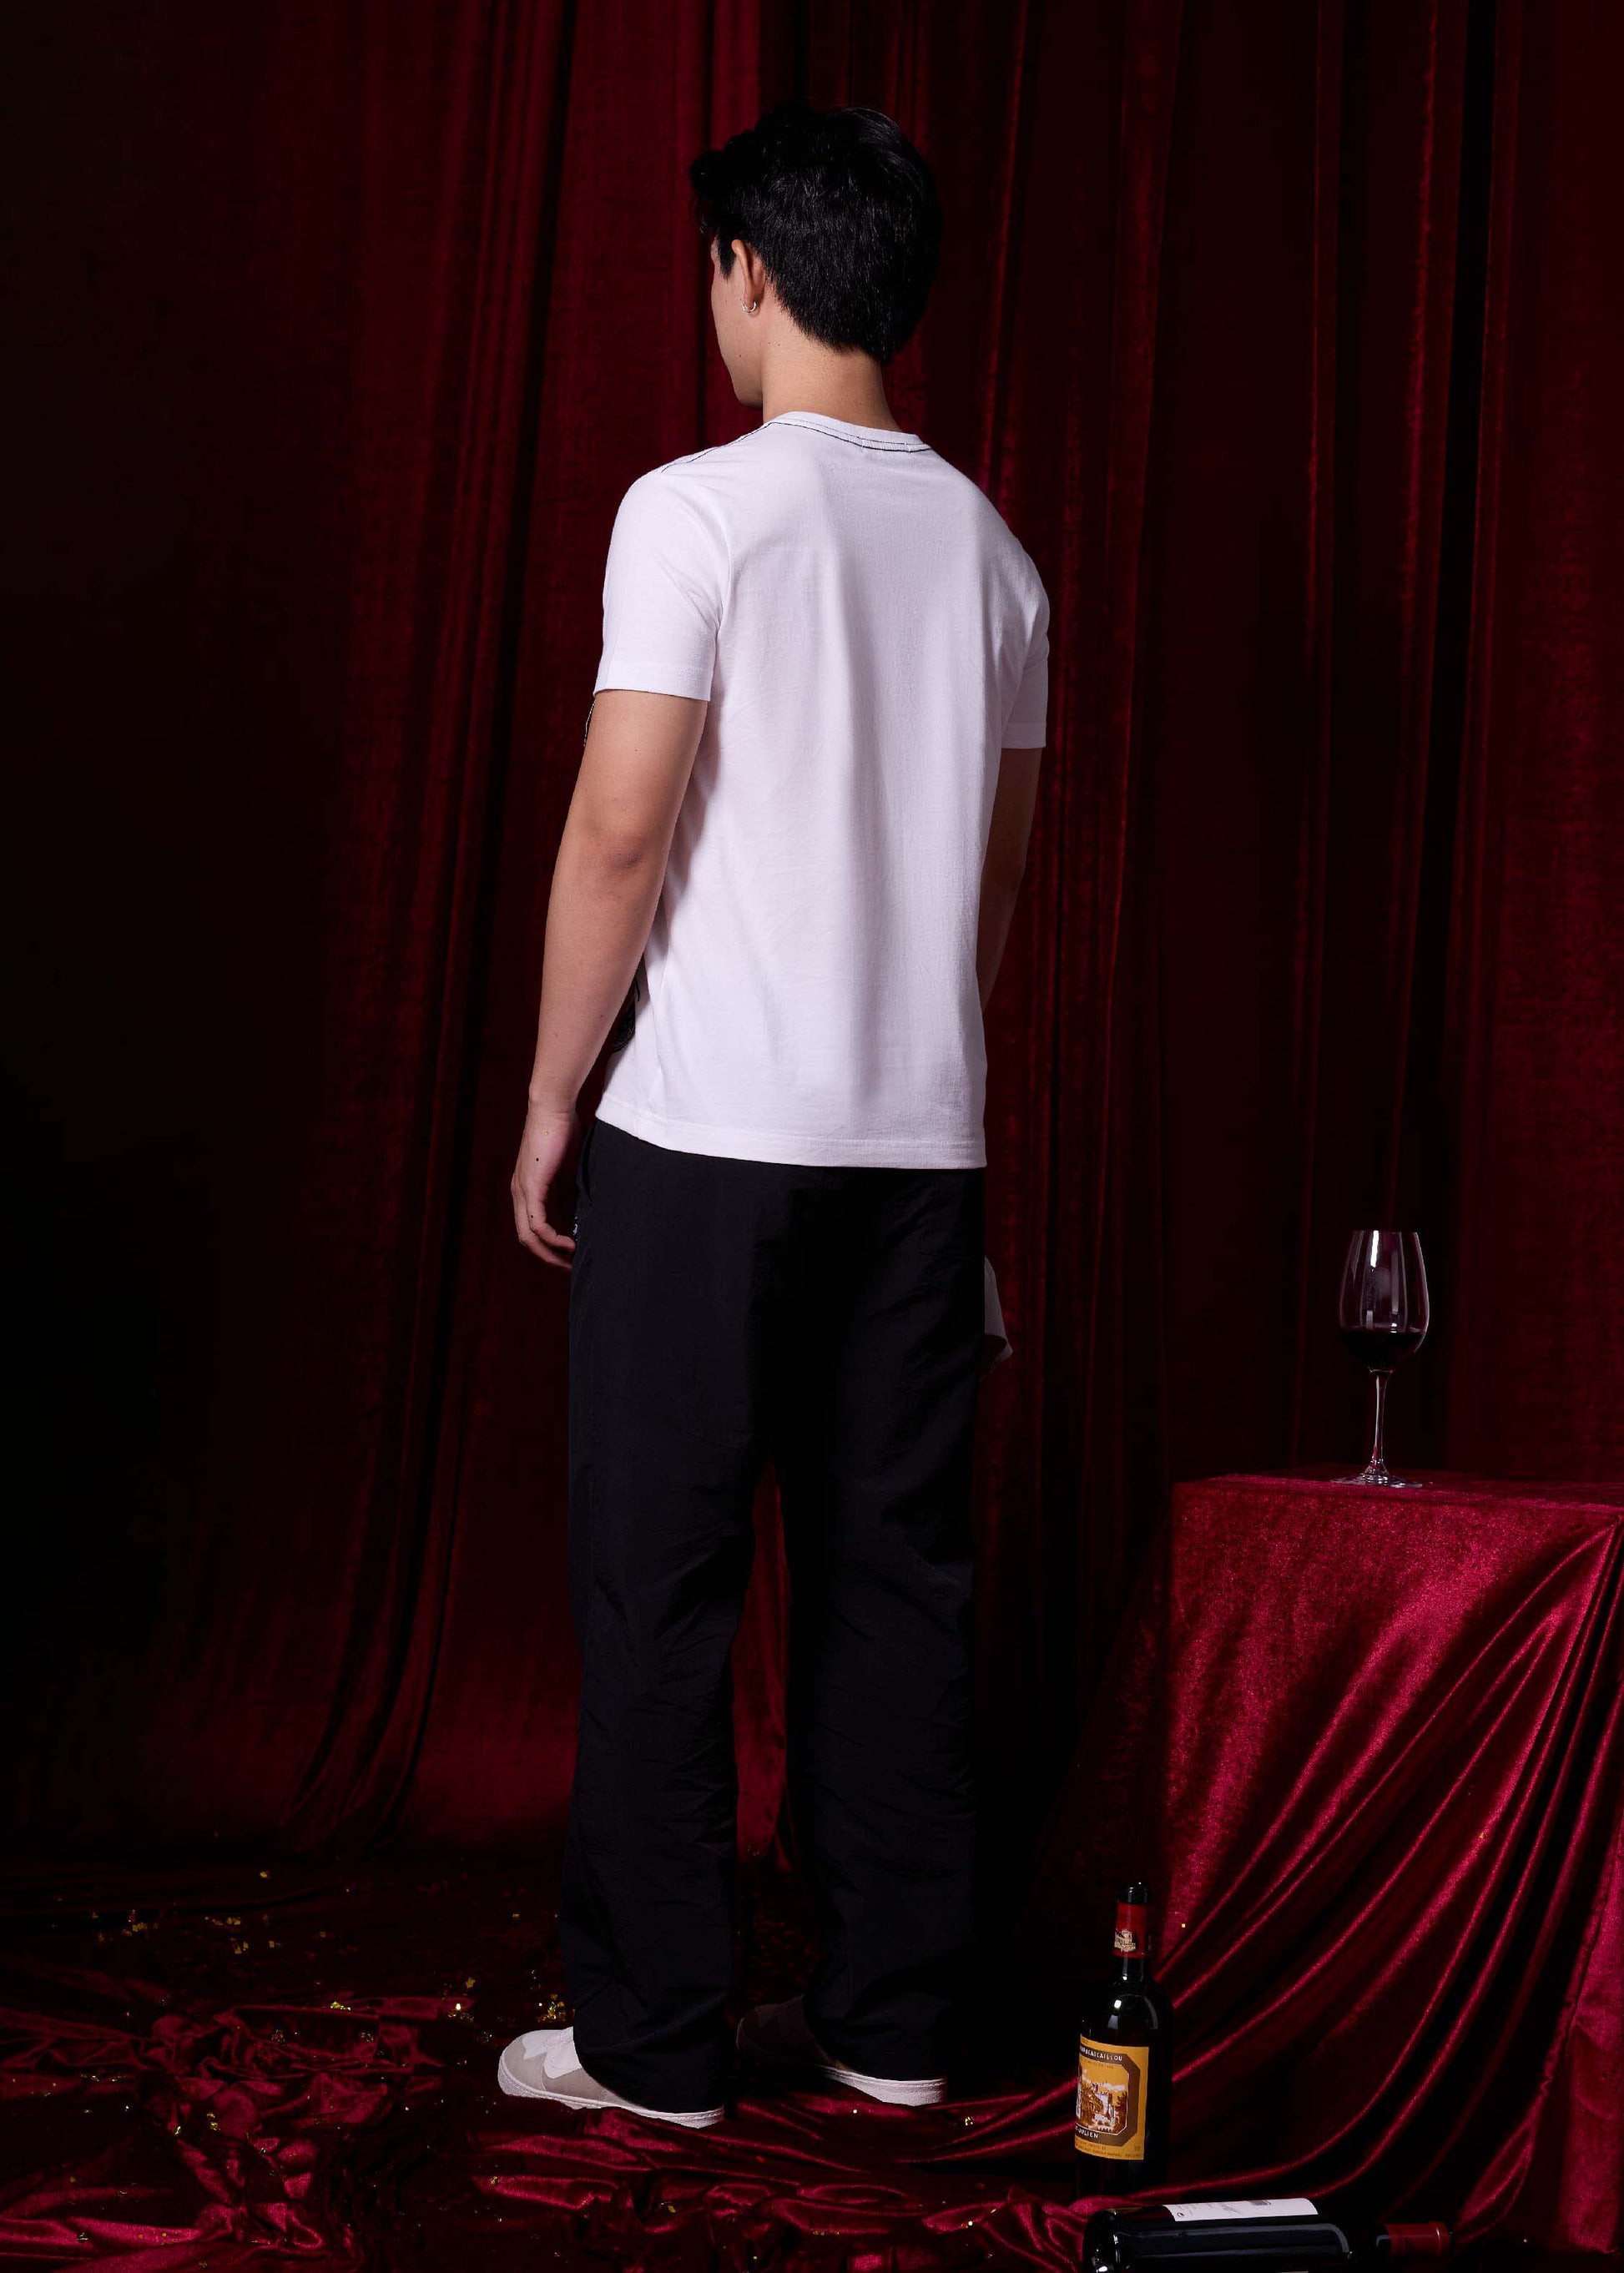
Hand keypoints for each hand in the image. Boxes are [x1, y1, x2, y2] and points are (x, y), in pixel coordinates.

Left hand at [512, 1098, 578, 1268]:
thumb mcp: (569, 1172)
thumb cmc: (564, 1133)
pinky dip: (553, 1239)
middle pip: (527, 1239)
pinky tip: (570, 1244)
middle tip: (570, 1268)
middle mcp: (519, 1194)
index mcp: (527, 1190)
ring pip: (529, 1237)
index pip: (532, 1227)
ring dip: (550, 1253)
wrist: (554, 1109)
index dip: (549, 1246)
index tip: (570, 1256)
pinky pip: (538, 1224)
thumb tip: (579, 1218)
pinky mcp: (530, 1188)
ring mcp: (522, 1192)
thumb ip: (570, 1195)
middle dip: (548, 1257)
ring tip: (572, 1261)